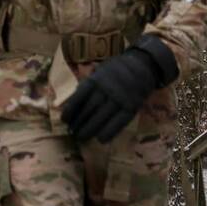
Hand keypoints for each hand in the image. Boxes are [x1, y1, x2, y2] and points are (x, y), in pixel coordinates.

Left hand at [61, 37, 176, 142]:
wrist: (141, 65)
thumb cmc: (115, 71)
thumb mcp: (99, 72)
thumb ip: (86, 86)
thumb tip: (69, 103)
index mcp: (96, 79)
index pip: (79, 97)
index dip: (70, 110)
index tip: (65, 120)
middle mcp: (106, 89)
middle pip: (89, 109)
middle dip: (79, 123)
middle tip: (73, 132)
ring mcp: (120, 98)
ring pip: (102, 117)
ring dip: (90, 129)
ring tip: (82, 137)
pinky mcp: (131, 107)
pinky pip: (119, 122)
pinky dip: (109, 132)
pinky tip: (101, 139)